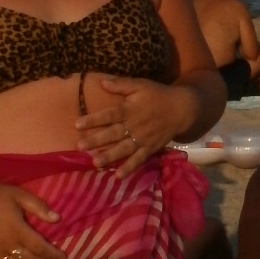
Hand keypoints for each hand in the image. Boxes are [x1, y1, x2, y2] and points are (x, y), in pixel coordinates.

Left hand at [77, 77, 196, 174]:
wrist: (182, 109)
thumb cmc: (158, 95)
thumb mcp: (140, 85)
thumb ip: (121, 84)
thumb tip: (102, 82)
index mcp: (130, 109)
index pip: (109, 115)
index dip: (93, 120)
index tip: (77, 124)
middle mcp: (135, 126)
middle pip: (113, 134)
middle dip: (96, 140)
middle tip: (79, 146)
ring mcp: (143, 139)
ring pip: (124, 149)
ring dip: (109, 156)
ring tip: (95, 163)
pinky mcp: (150, 148)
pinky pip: (139, 159)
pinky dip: (130, 168)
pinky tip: (118, 176)